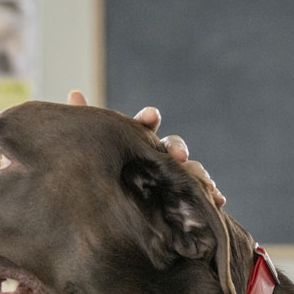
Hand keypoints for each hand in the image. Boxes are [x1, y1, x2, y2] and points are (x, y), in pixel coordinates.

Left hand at [66, 90, 224, 206]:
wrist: (118, 201)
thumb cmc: (107, 165)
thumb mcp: (96, 148)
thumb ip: (87, 122)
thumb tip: (74, 92)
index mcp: (139, 139)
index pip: (145, 124)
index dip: (149, 118)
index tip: (151, 115)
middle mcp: (161, 153)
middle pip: (174, 144)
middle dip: (177, 147)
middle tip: (177, 155)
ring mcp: (176, 173)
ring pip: (191, 167)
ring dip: (198, 171)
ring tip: (204, 181)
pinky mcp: (186, 193)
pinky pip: (201, 192)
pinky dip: (212, 193)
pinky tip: (218, 200)